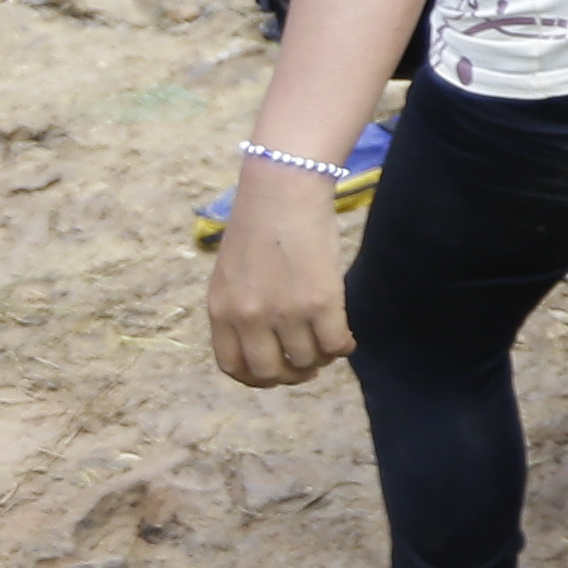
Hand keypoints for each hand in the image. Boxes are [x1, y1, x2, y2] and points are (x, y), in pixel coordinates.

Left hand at [206, 168, 357, 388]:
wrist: (285, 190)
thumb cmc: (260, 223)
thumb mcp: (231, 274)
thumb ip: (239, 309)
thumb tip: (262, 342)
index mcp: (220, 311)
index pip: (233, 367)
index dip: (257, 377)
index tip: (276, 373)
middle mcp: (249, 317)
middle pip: (270, 372)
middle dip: (292, 375)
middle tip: (307, 366)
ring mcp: (284, 312)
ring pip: (307, 360)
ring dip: (321, 358)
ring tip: (329, 343)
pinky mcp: (321, 301)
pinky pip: (336, 344)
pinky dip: (344, 347)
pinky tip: (347, 337)